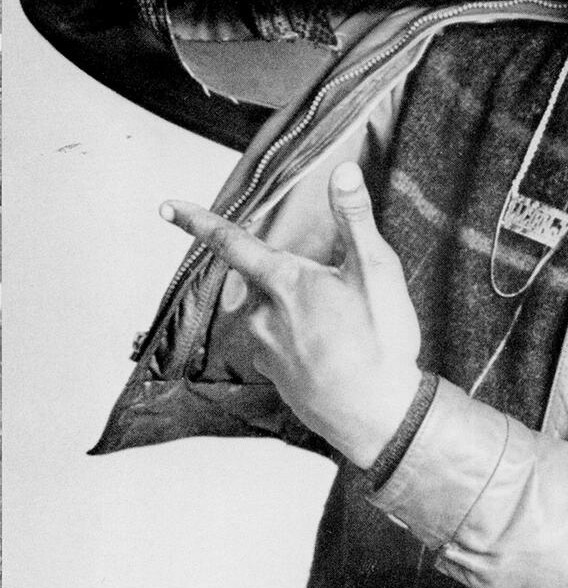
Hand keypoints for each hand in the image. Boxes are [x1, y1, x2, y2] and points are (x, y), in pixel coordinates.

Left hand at [160, 161, 421, 467]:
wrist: (378, 417)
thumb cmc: (380, 341)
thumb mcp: (377, 270)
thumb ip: (355, 218)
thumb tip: (343, 171)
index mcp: (283, 282)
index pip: (232, 242)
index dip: (198, 222)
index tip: (167, 208)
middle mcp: (263, 315)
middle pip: (265, 281)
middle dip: (294, 280)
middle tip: (342, 295)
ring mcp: (266, 351)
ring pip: (274, 315)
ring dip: (300, 313)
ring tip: (346, 329)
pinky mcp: (275, 378)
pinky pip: (282, 347)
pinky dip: (304, 343)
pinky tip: (335, 354)